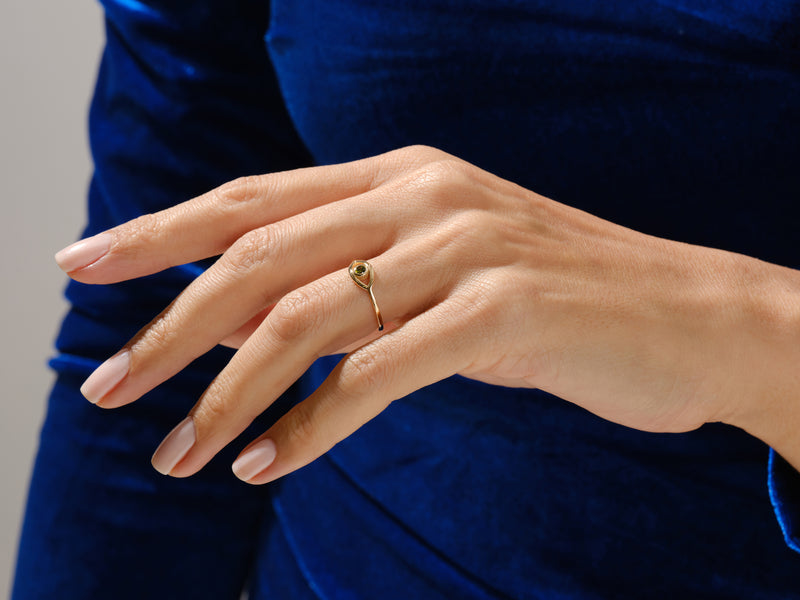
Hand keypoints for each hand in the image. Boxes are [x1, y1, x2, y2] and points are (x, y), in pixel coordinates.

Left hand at [55, 145, 799, 481]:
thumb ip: (363, 277)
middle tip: (107, 388)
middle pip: (259, 256)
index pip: (252, 198)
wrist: (686, 312)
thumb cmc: (556, 294)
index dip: (159, 232)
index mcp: (400, 175)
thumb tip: (262, 321)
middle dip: (170, 325)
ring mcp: (464, 248)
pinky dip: (314, 424)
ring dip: (230, 393)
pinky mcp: (504, 311)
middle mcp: (423, 195)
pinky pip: (380, 372)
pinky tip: (266, 465)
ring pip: (308, 318)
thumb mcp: (444, 266)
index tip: (84, 268)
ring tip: (175, 453)